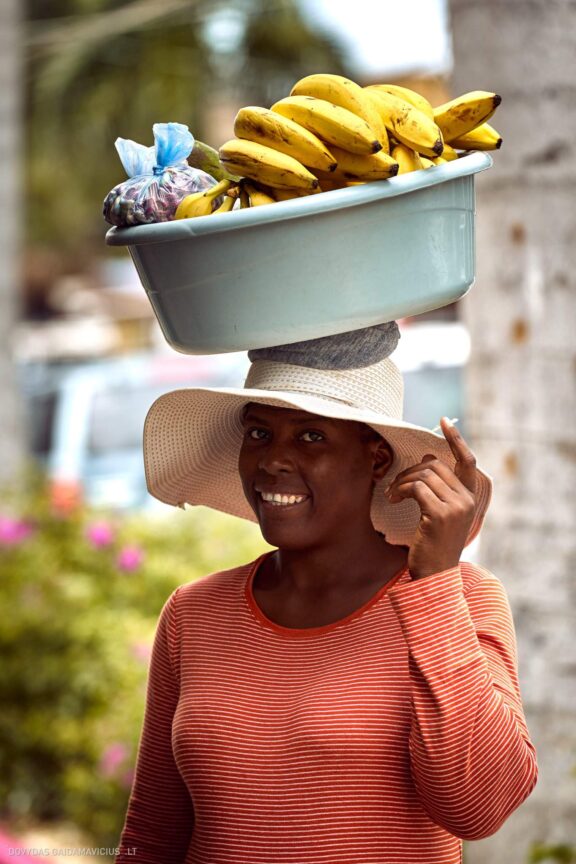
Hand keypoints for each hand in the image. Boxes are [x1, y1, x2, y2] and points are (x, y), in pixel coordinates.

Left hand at [385, 417, 476, 579]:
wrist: (435, 576)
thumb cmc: (433, 546)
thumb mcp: (442, 515)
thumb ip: (441, 490)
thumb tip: (427, 458)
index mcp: (471, 499)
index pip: (467, 461)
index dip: (456, 439)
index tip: (442, 421)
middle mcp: (468, 500)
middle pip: (435, 465)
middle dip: (410, 471)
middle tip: (395, 486)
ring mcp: (457, 507)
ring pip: (423, 475)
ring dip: (401, 482)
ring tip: (392, 495)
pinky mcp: (441, 515)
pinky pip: (416, 488)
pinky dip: (400, 491)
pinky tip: (393, 500)